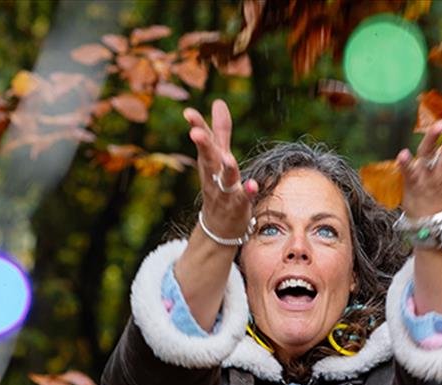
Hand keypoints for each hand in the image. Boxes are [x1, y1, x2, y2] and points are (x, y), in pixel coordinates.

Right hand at [183, 99, 256, 240]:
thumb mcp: (218, 156)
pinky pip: (243, 199)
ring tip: (228, 158)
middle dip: (203, 146)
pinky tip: (253, 185)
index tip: (188, 113)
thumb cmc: (218, 184)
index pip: (203, 141)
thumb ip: (220, 130)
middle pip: (208, 158)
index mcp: (209, 161)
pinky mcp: (238, 205)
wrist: (218, 226)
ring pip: (224, 179)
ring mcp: (225, 191)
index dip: (197, 126)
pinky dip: (247, 192)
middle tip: (196, 133)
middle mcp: (214, 175)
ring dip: (227, 169)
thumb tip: (218, 102)